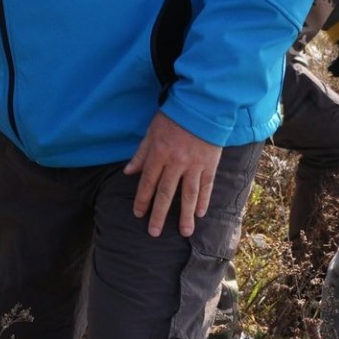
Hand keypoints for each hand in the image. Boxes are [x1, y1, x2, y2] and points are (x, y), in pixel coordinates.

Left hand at [126, 110, 222, 236]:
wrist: (202, 107)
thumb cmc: (173, 118)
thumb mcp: (151, 132)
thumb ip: (140, 154)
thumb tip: (128, 173)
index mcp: (158, 154)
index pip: (148, 182)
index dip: (142, 199)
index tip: (138, 214)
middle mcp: (176, 163)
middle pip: (166, 193)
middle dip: (159, 214)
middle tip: (154, 232)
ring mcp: (195, 165)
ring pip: (189, 194)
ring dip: (186, 215)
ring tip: (184, 232)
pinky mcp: (210, 164)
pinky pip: (207, 186)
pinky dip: (204, 200)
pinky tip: (200, 213)